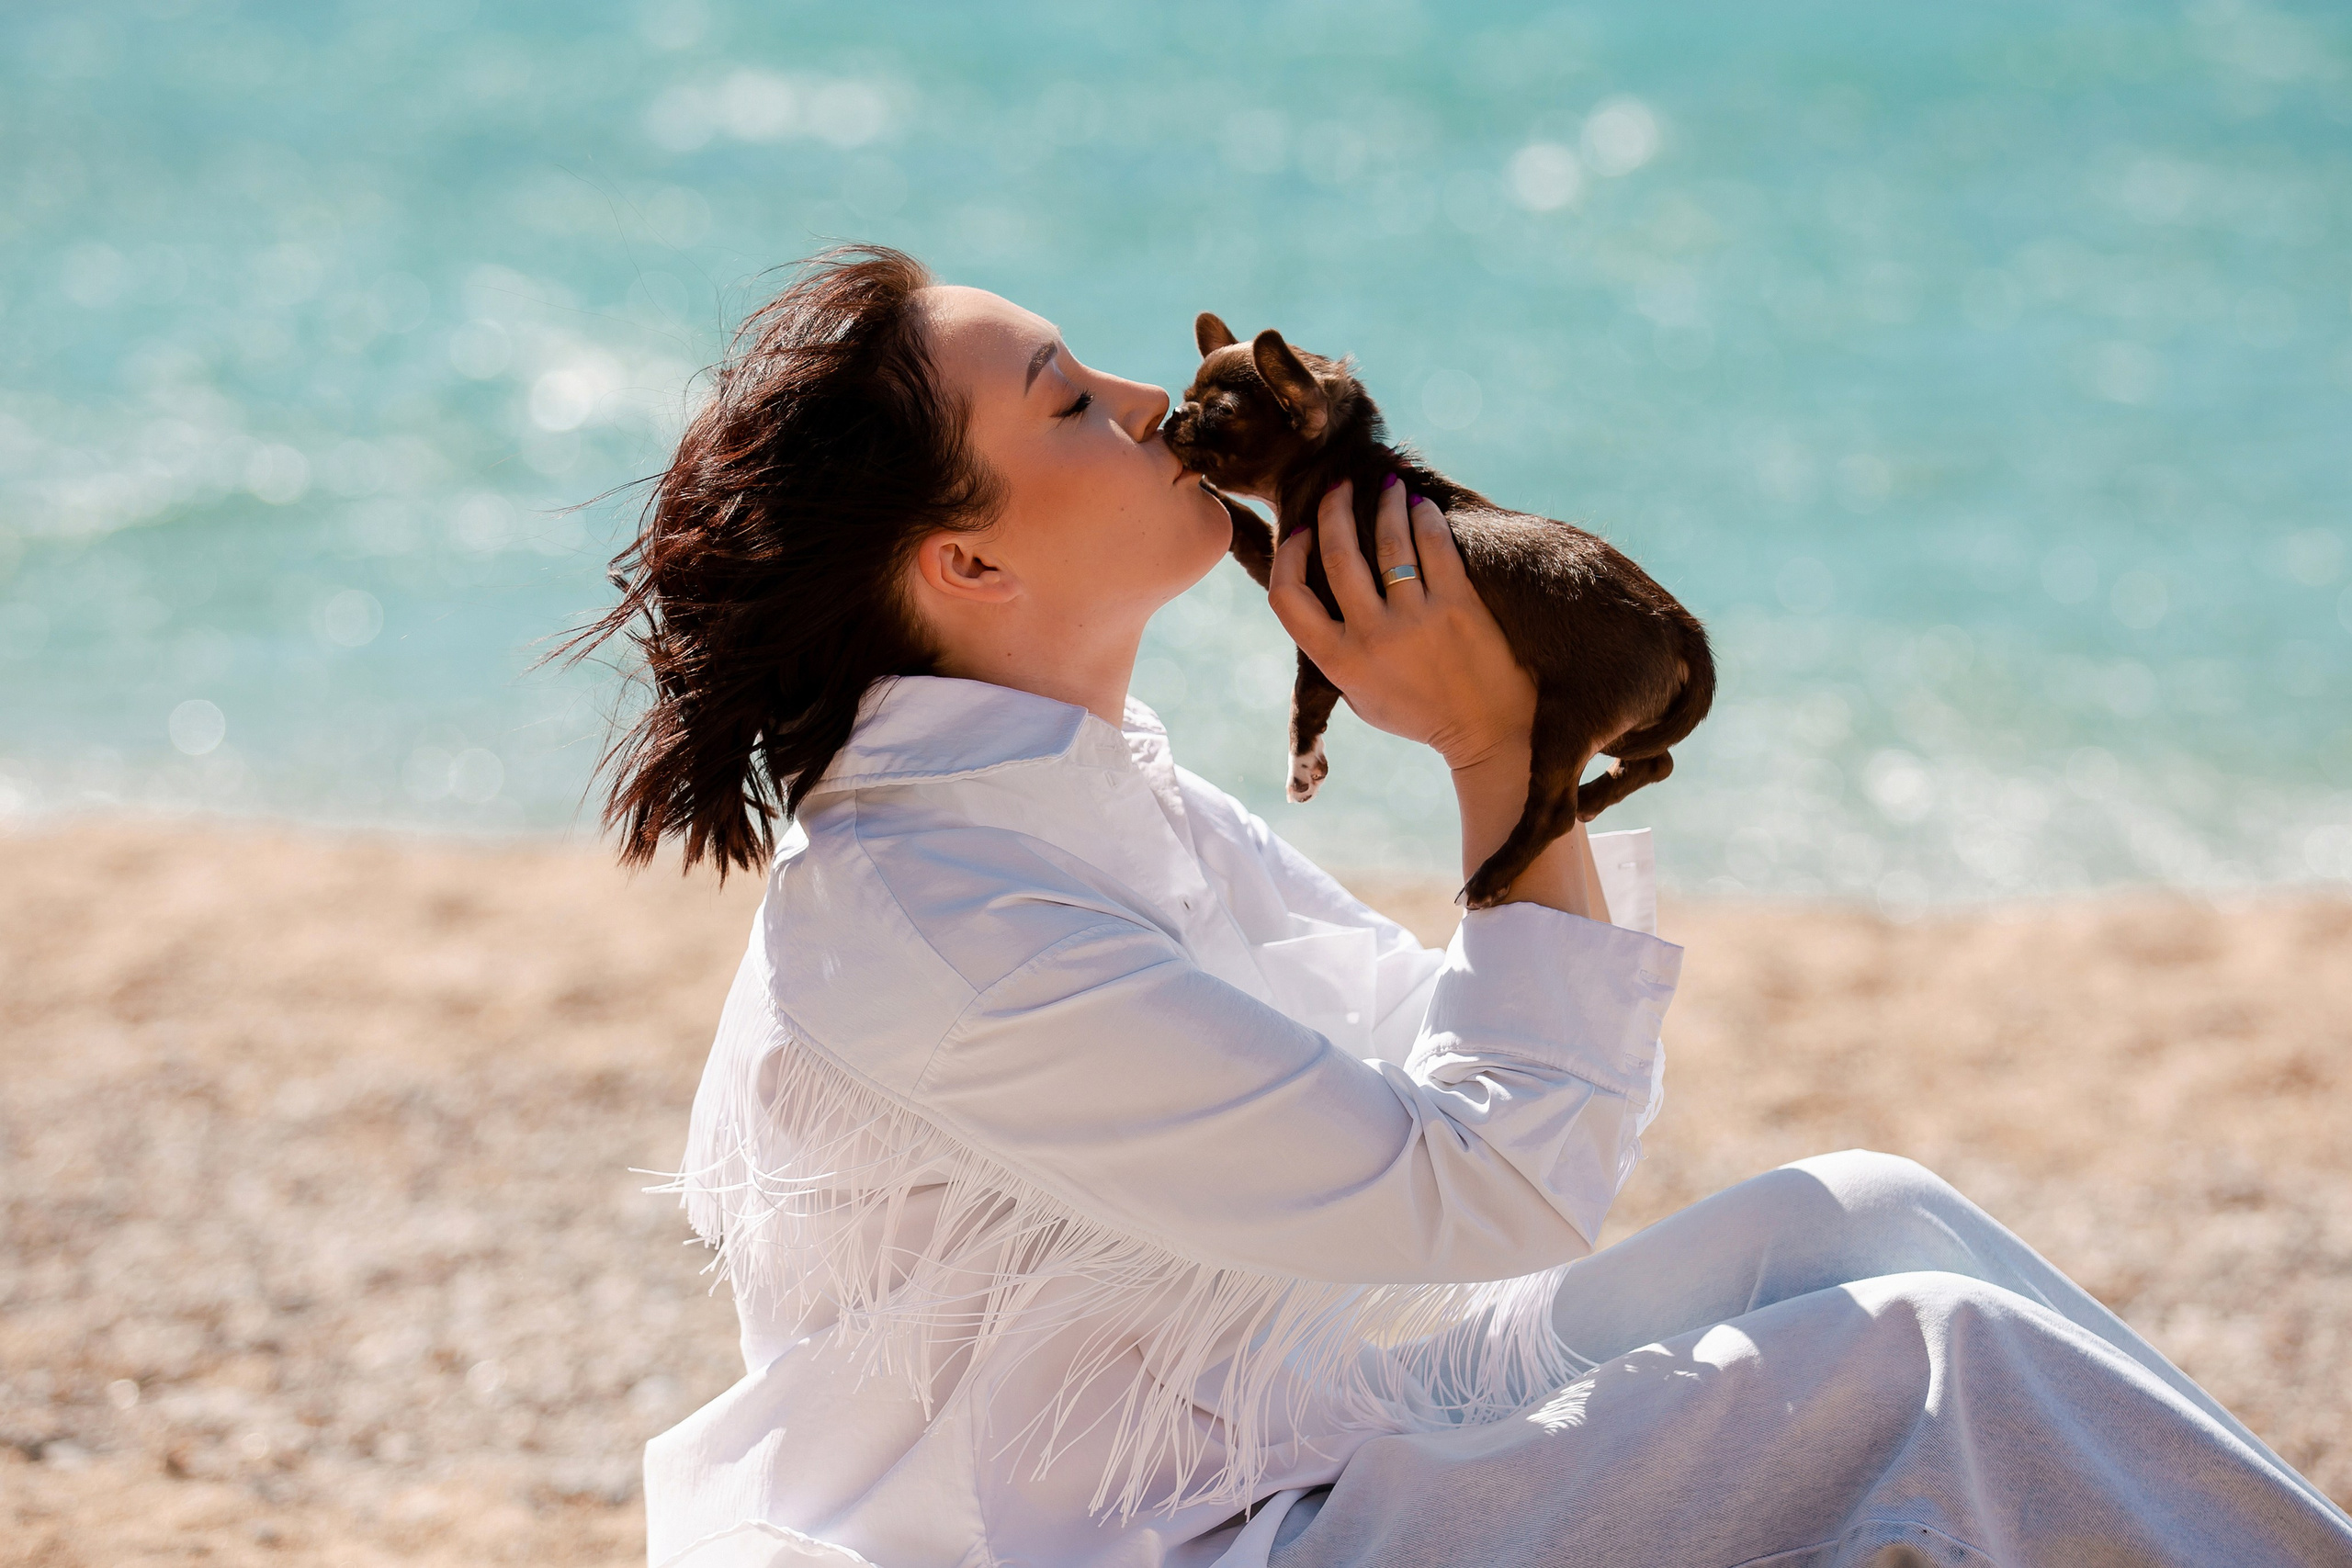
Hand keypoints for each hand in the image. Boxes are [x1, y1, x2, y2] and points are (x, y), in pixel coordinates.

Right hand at [1268, 478, 1605, 918]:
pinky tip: (1422, 506)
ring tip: (1387, 485)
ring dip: (1384, 505)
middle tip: (1340, 487)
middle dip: (1334, 511)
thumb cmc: (1421, 713)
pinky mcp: (1459, 607)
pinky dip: (1425, 519)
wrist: (1489, 733)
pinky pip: (1435, 547)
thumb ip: (1335, 652)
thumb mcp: (1360, 696)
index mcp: (1339, 661)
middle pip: (1338, 555)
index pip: (1288, 598)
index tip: (1302, 532)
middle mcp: (1372, 637)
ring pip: (1388, 542)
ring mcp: (1416, 620)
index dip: (1289, 556)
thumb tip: (1318, 597)